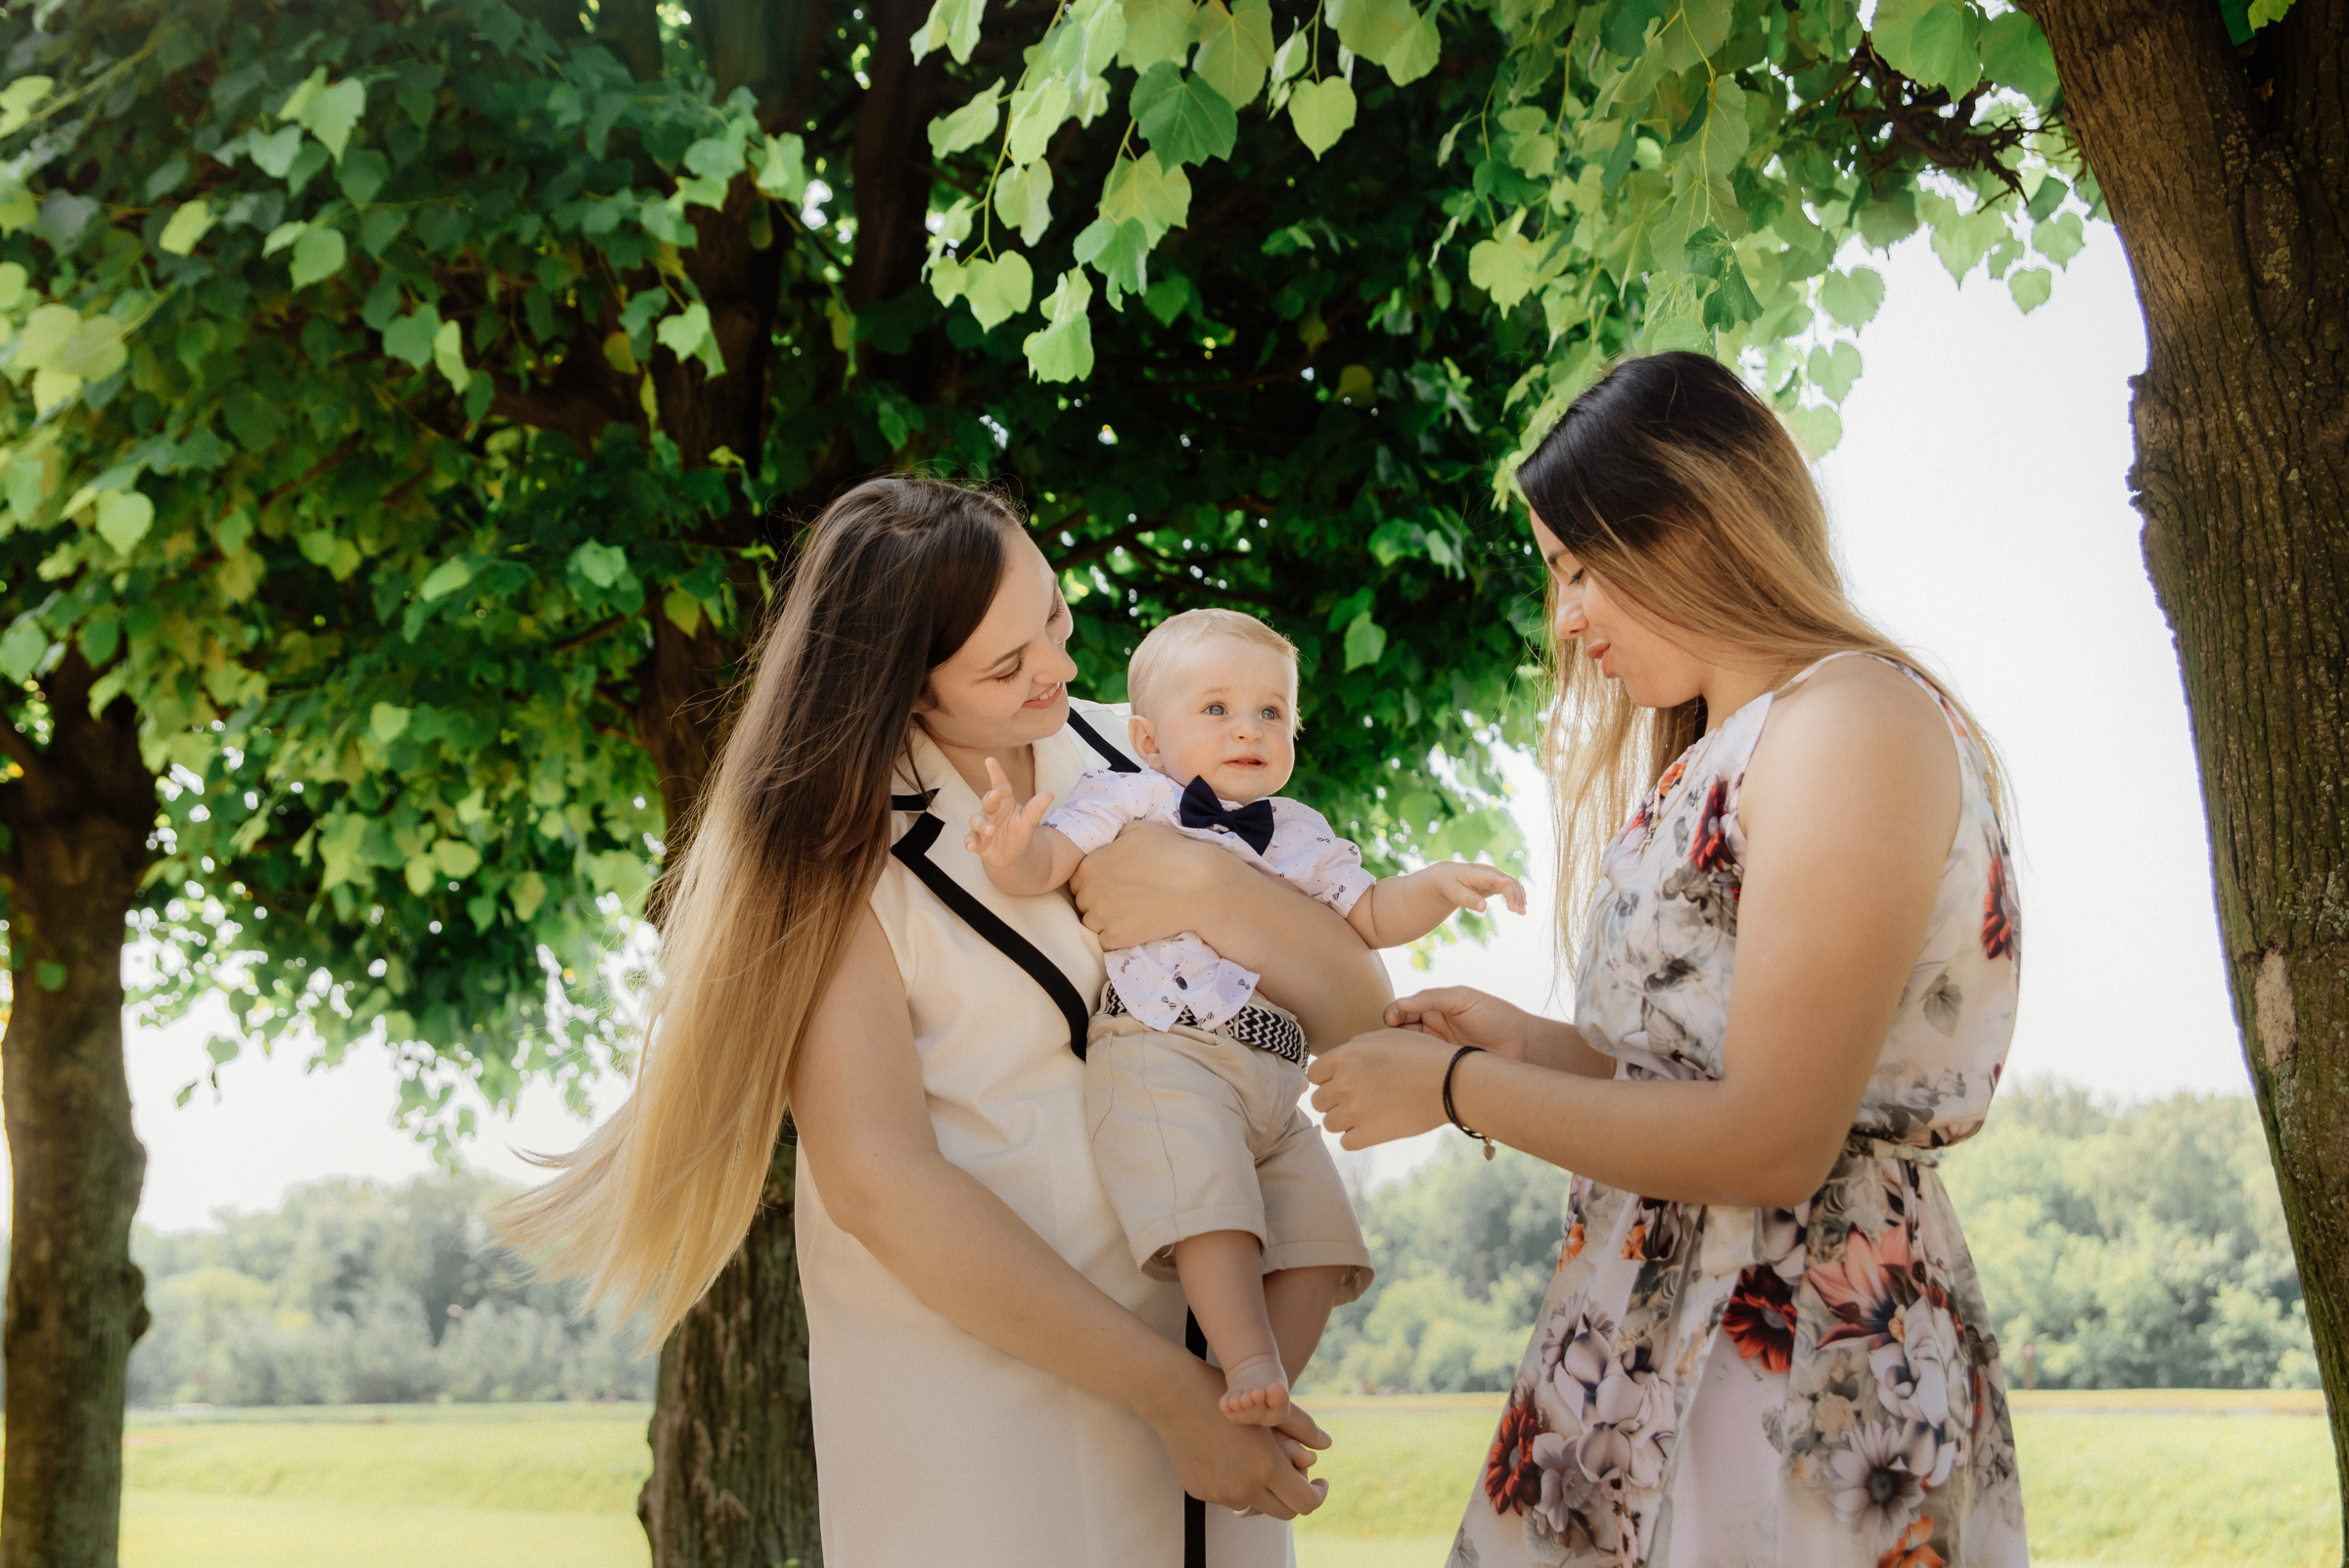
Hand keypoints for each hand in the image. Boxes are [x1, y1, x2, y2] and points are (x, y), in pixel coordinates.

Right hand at [964, 756, 1052, 866]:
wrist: (1013, 856)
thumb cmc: (1020, 832)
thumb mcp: (1030, 821)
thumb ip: (1037, 807)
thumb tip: (1050, 793)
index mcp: (1005, 803)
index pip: (1000, 784)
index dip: (995, 773)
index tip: (990, 760)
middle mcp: (991, 811)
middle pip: (987, 801)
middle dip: (989, 797)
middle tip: (995, 795)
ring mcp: (982, 826)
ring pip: (976, 820)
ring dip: (982, 825)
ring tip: (991, 830)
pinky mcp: (977, 841)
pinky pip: (970, 839)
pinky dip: (970, 842)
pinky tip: (972, 847)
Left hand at [1069, 822, 1235, 947]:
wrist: (1198, 885)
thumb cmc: (1171, 852)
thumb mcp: (1138, 830)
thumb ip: (1114, 839)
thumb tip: (1110, 845)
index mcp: (1089, 865)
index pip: (1076, 880)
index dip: (1094, 882)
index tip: (1113, 883)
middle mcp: (1090, 892)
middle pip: (1083, 903)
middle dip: (1098, 901)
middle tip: (1124, 898)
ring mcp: (1103, 917)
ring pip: (1092, 923)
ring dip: (1105, 920)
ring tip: (1131, 913)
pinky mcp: (1118, 938)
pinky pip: (1106, 941)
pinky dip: (1117, 936)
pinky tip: (1135, 925)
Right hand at [1145, 1355, 1331, 1517]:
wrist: (1173, 1394)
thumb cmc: (1225, 1394)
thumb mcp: (1267, 1409)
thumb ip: (1302, 1428)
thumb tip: (1326, 1444)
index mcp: (1266, 1467)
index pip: (1305, 1503)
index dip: (1318, 1494)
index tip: (1318, 1481)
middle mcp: (1243, 1487)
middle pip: (1284, 1512)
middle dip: (1294, 1495)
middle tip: (1294, 1473)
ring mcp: (1219, 1493)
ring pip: (1255, 1505)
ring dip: (1264, 1491)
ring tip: (1259, 1461)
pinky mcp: (1200, 1491)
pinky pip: (1229, 1497)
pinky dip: (1237, 1485)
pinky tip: (1230, 1457)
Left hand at [1306, 1027, 1459, 1149]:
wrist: (1451, 1082)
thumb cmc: (1422, 1055)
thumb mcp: (1386, 1037)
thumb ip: (1354, 1047)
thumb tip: (1336, 1061)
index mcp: (1345, 1056)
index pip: (1313, 1074)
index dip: (1326, 1079)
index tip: (1340, 1082)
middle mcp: (1344, 1083)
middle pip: (1318, 1100)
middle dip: (1334, 1100)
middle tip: (1356, 1099)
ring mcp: (1355, 1110)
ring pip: (1330, 1123)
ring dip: (1344, 1121)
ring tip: (1365, 1115)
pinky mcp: (1368, 1134)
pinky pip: (1346, 1142)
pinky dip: (1357, 1138)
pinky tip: (1372, 1128)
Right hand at [1385, 985, 1539, 1060]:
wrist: (1524, 1046)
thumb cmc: (1496, 1016)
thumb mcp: (1462, 999)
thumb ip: (1431, 998)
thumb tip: (1400, 1002)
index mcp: (1434, 1009)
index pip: (1402, 1010)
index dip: (1393, 1013)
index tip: (1391, 1020)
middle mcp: (1432, 1030)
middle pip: (1400, 1032)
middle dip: (1391, 1035)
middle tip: (1391, 1041)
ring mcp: (1436, 1052)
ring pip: (1408, 1053)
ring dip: (1401, 1054)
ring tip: (1399, 1055)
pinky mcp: (1443, 1070)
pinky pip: (1421, 1070)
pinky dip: (1413, 1070)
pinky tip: (1411, 1070)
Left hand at [1428, 861, 1526, 915]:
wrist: (1449, 876)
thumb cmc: (1451, 884)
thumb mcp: (1455, 894)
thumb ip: (1469, 900)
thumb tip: (1484, 908)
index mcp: (1476, 873)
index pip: (1491, 875)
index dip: (1500, 879)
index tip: (1508, 883)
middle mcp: (1489, 872)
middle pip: (1507, 881)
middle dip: (1514, 895)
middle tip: (1518, 912)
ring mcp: (1494, 876)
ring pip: (1512, 884)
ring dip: (1519, 897)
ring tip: (1522, 913)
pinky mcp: (1496, 882)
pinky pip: (1511, 887)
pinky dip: (1517, 895)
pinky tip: (1522, 905)